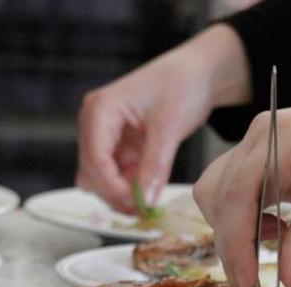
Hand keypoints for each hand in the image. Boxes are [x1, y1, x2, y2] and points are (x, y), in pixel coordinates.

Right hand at [76, 25, 249, 214]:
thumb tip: (145, 201)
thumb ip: (155, 165)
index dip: (112, 187)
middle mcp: (95, 122)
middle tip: (146, 210)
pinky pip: (116, 175)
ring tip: (150, 202)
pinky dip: (129, 187)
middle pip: (93, 172)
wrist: (198, 73)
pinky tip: (149, 191)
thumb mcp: (170, 126)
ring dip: (121, 193)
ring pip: (101, 178)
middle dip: (116, 194)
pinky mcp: (119, 145)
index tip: (138, 205)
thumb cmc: (182, 85)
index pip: (95, 158)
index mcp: (100, 110)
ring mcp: (105, 135)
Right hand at [194, 103, 290, 286]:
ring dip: (235, 232)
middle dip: (232, 246)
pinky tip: (275, 234)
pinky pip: (238, 190)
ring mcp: (259, 143)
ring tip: (268, 256)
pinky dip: (247, 218)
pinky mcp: (265, 155)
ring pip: (221, 194)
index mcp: (278, 138)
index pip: (236, 196)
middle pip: (219, 196)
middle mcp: (259, 135)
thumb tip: (288, 285)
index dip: (236, 246)